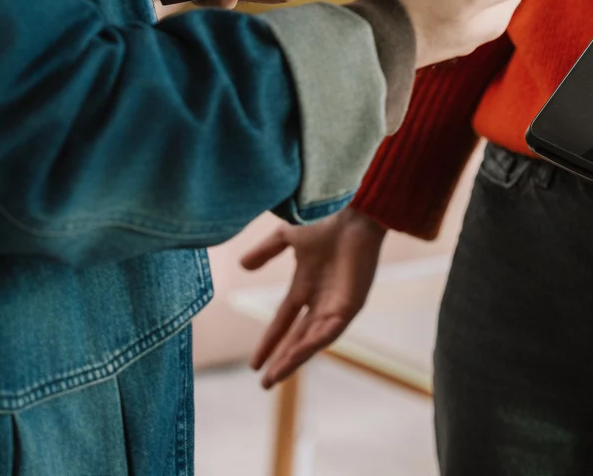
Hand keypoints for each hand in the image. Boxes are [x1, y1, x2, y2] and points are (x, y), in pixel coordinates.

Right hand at [242, 207, 386, 387]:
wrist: (350, 208)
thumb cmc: (325, 217)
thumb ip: (267, 251)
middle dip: (282, 359)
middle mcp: (322, 298)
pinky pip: (330, 332)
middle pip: (298, 337)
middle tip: (265, 383)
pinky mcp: (351, 304)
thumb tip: (242, 265)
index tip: (254, 363)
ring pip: (313, 340)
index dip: (269, 341)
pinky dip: (313, 345)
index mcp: (306, 284)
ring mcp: (337, 303)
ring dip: (294, 359)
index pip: (284, 320)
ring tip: (275, 377)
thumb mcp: (288, 236)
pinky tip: (297, 357)